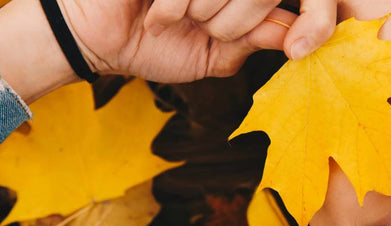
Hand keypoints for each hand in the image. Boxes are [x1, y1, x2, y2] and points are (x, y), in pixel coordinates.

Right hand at [64, 0, 336, 81]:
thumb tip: (296, 30)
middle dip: (236, 18)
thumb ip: (256, 40)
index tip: (259, 40)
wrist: (94, 40)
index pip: (280, 0)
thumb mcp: (216, 54)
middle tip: (203, 29)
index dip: (280, 16)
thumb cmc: (156, 47)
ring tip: (173, 20)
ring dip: (202, 10)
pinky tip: (155, 15)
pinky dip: (173, 7)